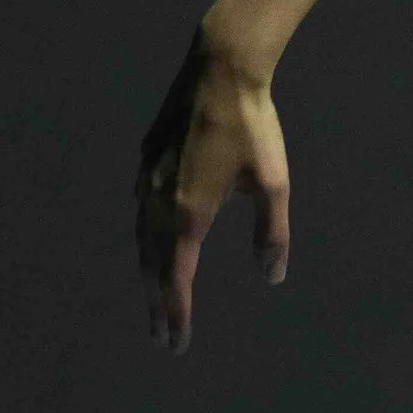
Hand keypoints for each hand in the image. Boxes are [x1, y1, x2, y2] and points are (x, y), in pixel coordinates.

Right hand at [135, 25, 290, 352]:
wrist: (220, 69)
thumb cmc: (254, 126)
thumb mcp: (273, 184)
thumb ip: (272, 234)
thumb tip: (272, 276)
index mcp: (191, 211)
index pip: (178, 277)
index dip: (177, 313)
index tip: (176, 342)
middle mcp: (161, 199)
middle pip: (152, 265)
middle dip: (158, 305)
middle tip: (161, 337)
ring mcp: (148, 177)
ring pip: (140, 238)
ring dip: (147, 274)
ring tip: (154, 299)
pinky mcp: (147, 158)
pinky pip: (139, 209)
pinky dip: (142, 237)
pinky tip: (149, 241)